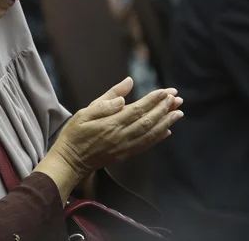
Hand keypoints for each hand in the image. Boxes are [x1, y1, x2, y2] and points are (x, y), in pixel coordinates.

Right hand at [50, 77, 183, 177]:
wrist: (70, 161)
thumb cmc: (74, 134)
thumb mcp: (84, 112)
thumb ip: (106, 100)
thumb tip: (126, 87)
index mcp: (111, 124)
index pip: (138, 109)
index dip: (153, 100)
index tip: (165, 91)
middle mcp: (121, 136)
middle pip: (148, 121)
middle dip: (164, 108)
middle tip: (177, 98)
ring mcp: (125, 147)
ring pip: (151, 134)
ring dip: (166, 123)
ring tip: (179, 112)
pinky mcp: (125, 155)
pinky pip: (146, 145)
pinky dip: (158, 137)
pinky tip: (167, 131)